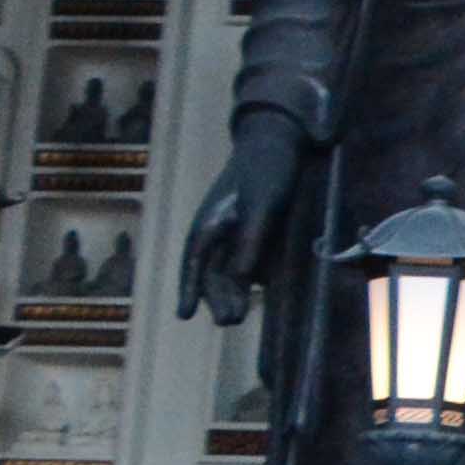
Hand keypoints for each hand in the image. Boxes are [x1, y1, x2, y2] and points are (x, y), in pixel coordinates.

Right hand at [175, 115, 311, 321]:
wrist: (281, 143)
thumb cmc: (266, 172)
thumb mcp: (261, 208)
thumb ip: (251, 244)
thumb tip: (242, 282)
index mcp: (208, 225)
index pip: (193, 264)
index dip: (188, 289)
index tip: (183, 315)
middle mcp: (217, 232)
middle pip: (212, 273)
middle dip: (217, 298)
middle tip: (229, 321)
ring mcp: (235, 232)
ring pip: (230, 270)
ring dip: (232, 292)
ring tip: (237, 316)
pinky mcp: (255, 231)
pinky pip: (249, 259)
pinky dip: (250, 275)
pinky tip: (259, 288)